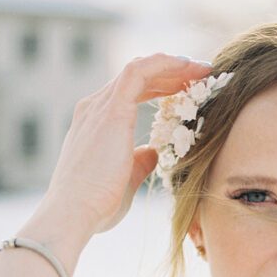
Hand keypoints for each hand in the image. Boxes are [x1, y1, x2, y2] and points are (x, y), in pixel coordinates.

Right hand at [43, 54, 212, 235]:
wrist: (74, 212)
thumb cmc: (97, 204)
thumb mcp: (126, 179)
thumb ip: (139, 162)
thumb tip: (153, 151)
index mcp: (96, 123)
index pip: (131, 93)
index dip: (161, 88)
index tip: (188, 91)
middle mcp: (94, 108)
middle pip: (138, 78)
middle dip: (171, 74)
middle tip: (201, 76)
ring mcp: (100, 106)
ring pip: (140, 69)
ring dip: (173, 66)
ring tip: (202, 69)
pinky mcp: (111, 109)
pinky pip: (139, 72)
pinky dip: (165, 64)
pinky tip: (187, 65)